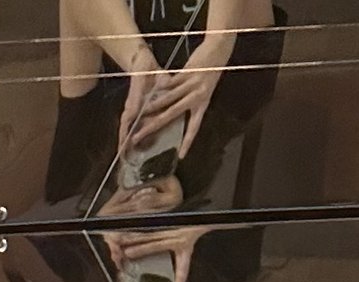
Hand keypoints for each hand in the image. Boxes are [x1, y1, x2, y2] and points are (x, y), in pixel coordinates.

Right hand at [119, 29, 229, 153]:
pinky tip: (149, 91)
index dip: (187, 142)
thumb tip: (175, 112)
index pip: (194, 128)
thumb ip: (192, 102)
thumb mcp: (205, 90)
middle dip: (155, 125)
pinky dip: (160, 87)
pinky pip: (170, 82)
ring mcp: (191, 84)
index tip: (180, 156)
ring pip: (168, 98)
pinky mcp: (186, 72)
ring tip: (140, 114)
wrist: (219, 49)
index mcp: (203, 105)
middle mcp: (197, 97)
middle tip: (141, 135)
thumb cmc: (211, 71)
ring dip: (153, 106)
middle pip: (173, 115)